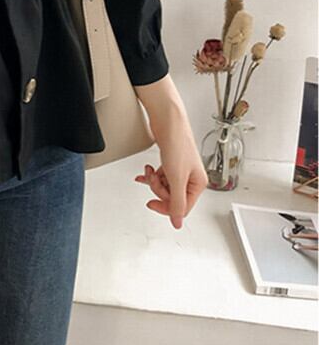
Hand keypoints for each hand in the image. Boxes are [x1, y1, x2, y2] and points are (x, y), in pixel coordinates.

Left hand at [133, 75, 208, 228]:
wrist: (168, 122)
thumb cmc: (177, 144)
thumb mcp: (176, 178)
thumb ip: (176, 202)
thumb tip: (177, 223)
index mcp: (198, 184)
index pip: (182, 208)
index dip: (165, 207)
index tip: (151, 203)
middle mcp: (191, 178)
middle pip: (171, 197)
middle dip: (158, 189)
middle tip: (153, 180)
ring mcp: (180, 170)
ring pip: (164, 187)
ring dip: (153, 181)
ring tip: (150, 171)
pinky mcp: (170, 163)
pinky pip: (160, 176)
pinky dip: (151, 174)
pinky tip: (146, 171)